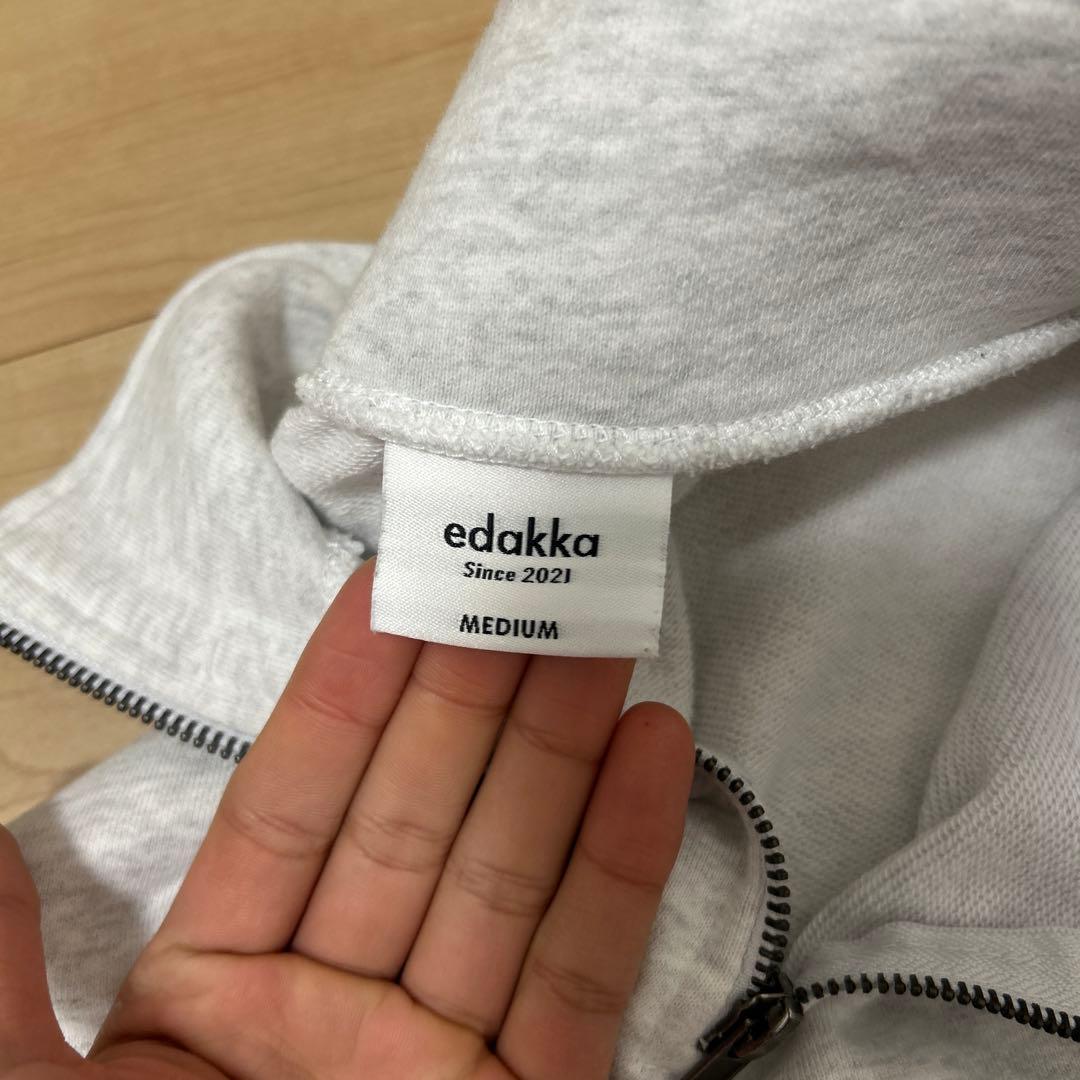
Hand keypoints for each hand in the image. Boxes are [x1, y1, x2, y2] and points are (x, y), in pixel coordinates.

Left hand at [1, 558, 693, 1078]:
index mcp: (212, 997)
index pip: (293, 801)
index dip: (345, 694)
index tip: (389, 592)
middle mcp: (336, 1010)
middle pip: (419, 814)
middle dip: (470, 696)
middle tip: (515, 583)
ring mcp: (442, 1060)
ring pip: (510, 870)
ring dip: (560, 748)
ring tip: (595, 636)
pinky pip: (584, 971)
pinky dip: (623, 859)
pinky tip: (649, 748)